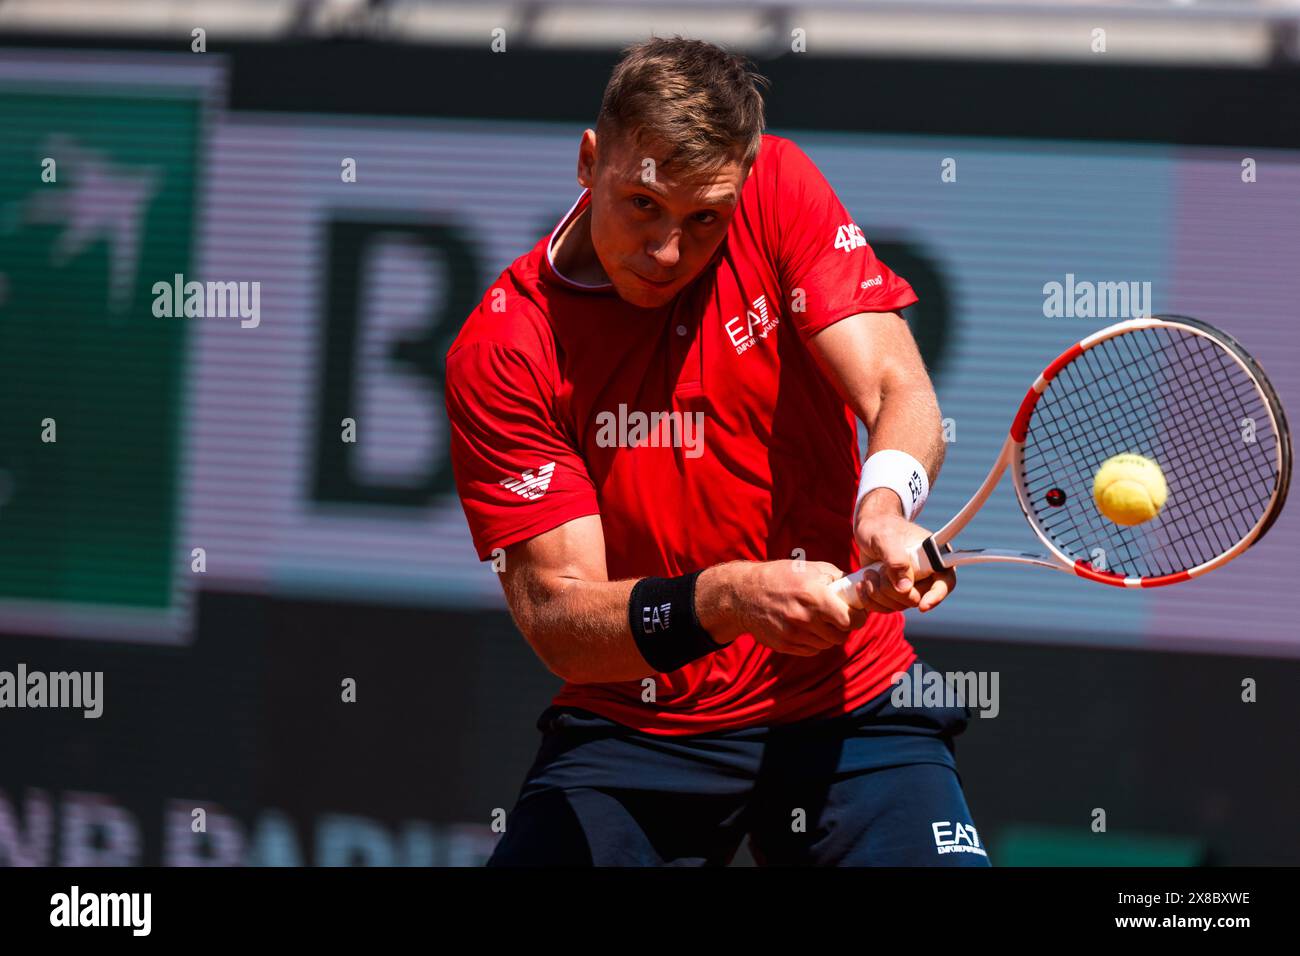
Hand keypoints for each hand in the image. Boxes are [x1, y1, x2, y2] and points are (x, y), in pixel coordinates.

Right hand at [700, 560, 866, 656]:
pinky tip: (808, 628)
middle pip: (840, 636)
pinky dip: (815, 642)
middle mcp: (804, 618)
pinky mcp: (785, 645)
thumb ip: (837, 578)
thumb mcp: (810, 568)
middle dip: (843, 627)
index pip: (850, 619)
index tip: (856, 613)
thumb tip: (858, 588)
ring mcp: (793, 634)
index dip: (857, 617)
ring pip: (827, 645)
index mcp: (813, 596)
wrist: (744, 594)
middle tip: (838, 617)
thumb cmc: (780, 576)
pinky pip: (812, 651)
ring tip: (821, 621)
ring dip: (829, 635)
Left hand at [851, 489, 955, 614]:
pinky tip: (861, 584)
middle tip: (877, 571)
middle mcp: (926, 575)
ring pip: (899, 606)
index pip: (945, 582)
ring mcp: (910, 587)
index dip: (937, 596)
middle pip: (916, 599)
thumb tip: (905, 588)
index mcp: (934, 558)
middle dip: (892, 589)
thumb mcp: (885, 538)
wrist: (868, 529)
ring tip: (868, 574)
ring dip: (878, 593)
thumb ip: (896, 560)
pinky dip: (870, 599)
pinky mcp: (895, 594)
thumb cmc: (880, 527)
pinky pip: (886, 608)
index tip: (923, 606)